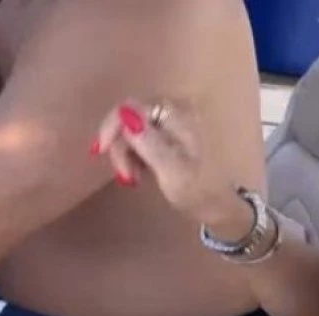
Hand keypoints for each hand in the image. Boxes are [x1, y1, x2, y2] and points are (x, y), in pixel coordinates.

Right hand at [92, 99, 253, 239]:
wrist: (218, 207)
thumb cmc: (198, 192)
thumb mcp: (171, 170)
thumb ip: (149, 141)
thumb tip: (125, 112)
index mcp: (179, 114)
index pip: (131, 106)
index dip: (112, 126)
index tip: (100, 152)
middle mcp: (175, 112)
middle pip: (128, 118)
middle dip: (120, 147)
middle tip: (126, 177)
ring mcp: (171, 124)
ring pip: (130, 131)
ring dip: (126, 155)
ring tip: (134, 179)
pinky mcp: (167, 137)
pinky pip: (138, 141)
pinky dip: (134, 157)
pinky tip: (139, 175)